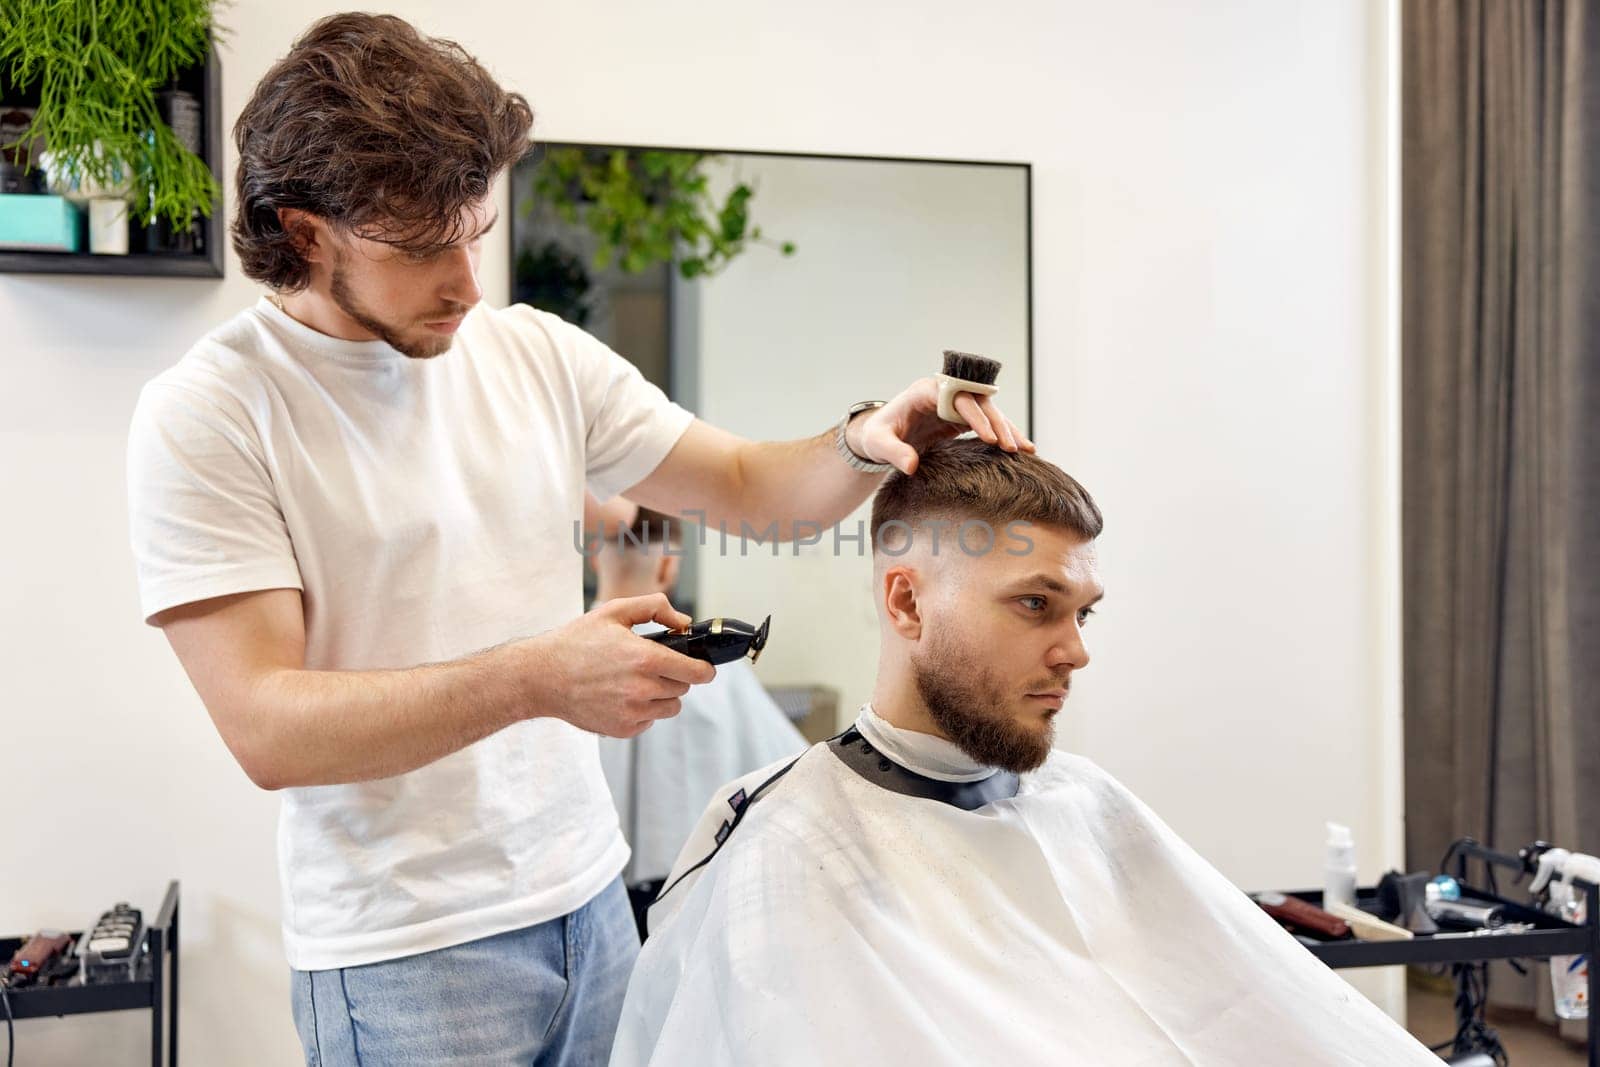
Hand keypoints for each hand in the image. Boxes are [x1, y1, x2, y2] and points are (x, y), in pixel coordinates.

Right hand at [532, 593, 715, 737]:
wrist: (541, 676)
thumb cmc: (576, 642)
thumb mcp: (615, 611)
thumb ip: (655, 608)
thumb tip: (684, 621)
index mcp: (645, 658)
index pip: (696, 672)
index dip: (704, 669)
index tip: (705, 668)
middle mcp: (642, 689)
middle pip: (683, 688)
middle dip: (675, 676)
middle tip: (652, 666)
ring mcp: (632, 712)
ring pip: (669, 707)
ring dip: (661, 695)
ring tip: (637, 681)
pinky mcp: (622, 729)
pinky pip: (648, 721)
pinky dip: (642, 710)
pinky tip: (621, 696)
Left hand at [847, 377, 1034, 475]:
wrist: (880, 435)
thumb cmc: (877, 436)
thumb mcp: (879, 444)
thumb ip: (893, 453)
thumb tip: (911, 466)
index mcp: (925, 391)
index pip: (958, 398)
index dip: (975, 416)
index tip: (989, 438)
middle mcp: (944, 393)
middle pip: (979, 402)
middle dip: (998, 423)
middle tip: (1011, 447)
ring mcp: (954, 404)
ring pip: (989, 411)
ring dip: (1007, 429)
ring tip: (1026, 449)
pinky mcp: (961, 418)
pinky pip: (987, 423)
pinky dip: (1004, 435)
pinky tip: (1022, 449)